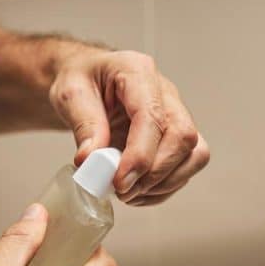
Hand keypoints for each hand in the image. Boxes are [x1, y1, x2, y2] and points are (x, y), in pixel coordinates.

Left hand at [50, 49, 209, 204]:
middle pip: (183, 137)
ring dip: (163, 184)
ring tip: (128, 193)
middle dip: (155, 173)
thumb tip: (92, 161)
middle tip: (122, 190)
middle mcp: (165, 93)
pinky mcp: (175, 138)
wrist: (86, 80)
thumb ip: (84, 126)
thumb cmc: (80, 80)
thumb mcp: (69, 95)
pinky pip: (185, 168)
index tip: (119, 181)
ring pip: (195, 154)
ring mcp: (175, 115)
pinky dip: (161, 189)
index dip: (140, 155)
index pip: (153, 117)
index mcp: (138, 72)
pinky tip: (135, 192)